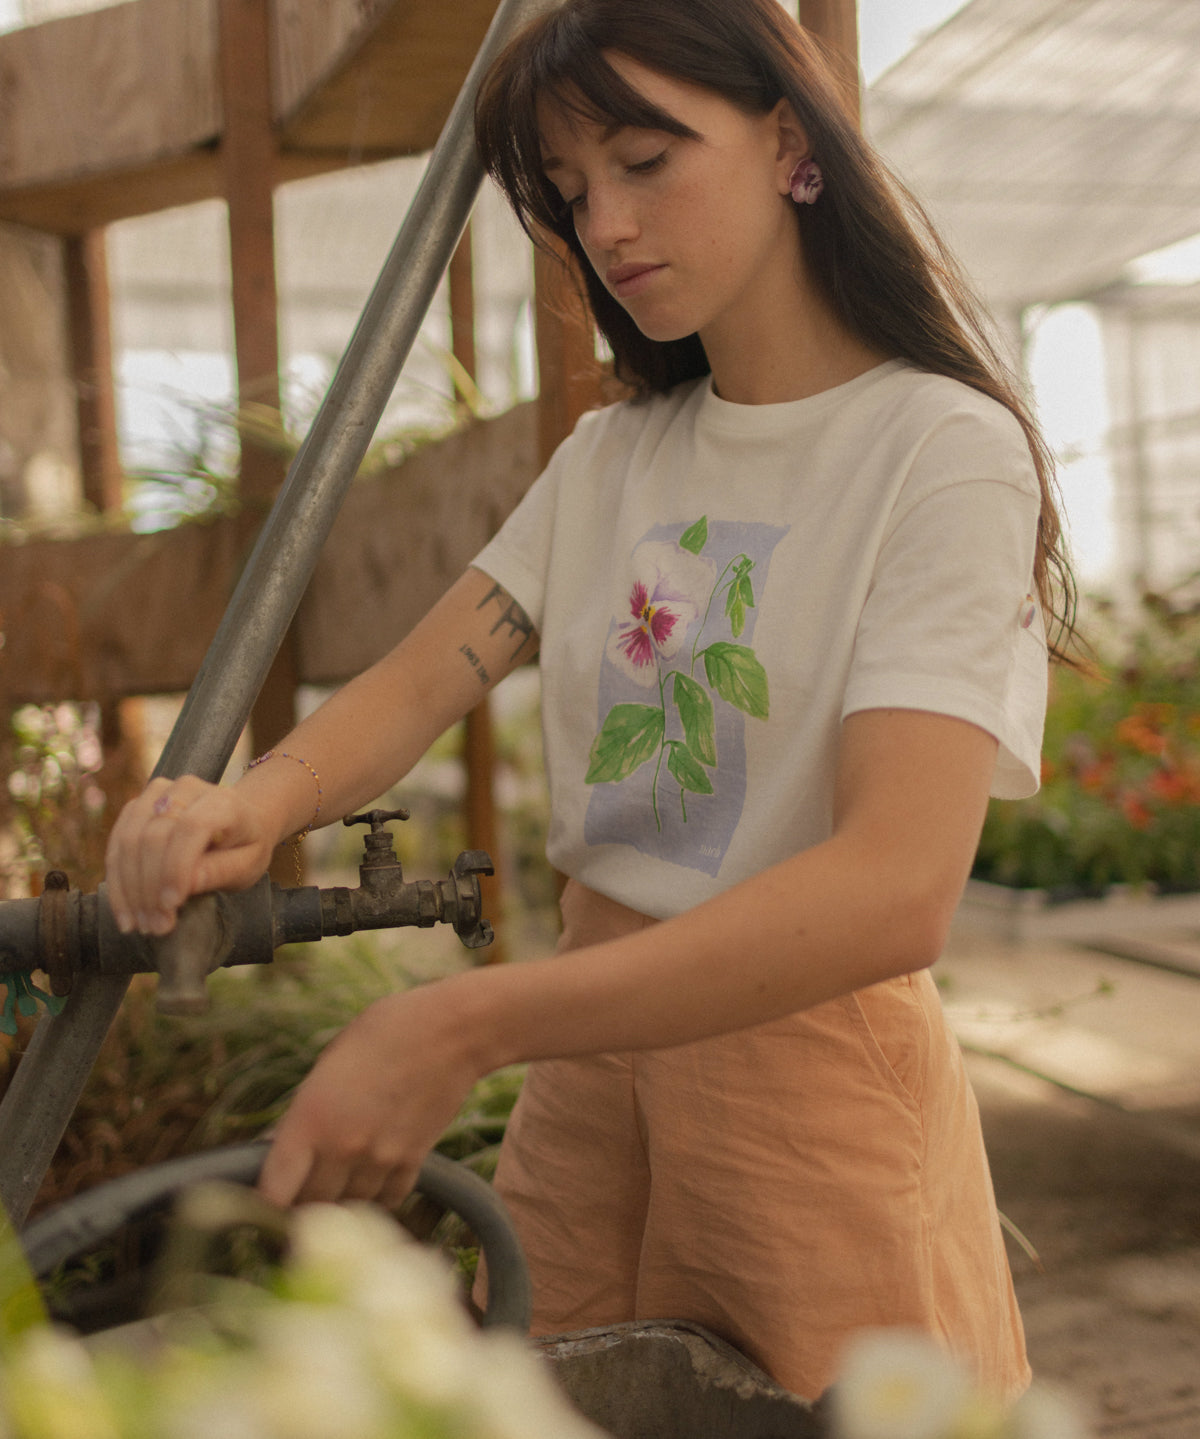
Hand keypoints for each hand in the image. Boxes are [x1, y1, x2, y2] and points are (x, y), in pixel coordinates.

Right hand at [104, 775, 277, 934]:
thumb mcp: (249, 864)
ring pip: (129, 839)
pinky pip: (117, 843)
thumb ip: (221, 871)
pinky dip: (117, 880)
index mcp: (222, 801)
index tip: (171, 904)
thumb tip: (186, 884)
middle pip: (154, 836)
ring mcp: (157, 794)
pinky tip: (125, 910)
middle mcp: (186, 789)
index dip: (176, 866)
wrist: (237, 822)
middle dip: (150, 887)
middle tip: (156, 925)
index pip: (192, 827)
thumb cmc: (245, 846)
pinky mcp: (136, 807)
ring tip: (140, 923)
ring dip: (129, 888)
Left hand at [258, 981, 483, 1208]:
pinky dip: (375, 1196)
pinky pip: (386, 1200)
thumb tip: (283, 1150)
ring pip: (348, 1209)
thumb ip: (306, 1112)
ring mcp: (380, 1159)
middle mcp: (342, 1147)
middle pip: (309, 1210)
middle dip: (300, 1206)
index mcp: (311, 1119)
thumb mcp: (328, 1064)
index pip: (275, 1193)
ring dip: (339, 1201)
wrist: (450, 1030)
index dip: (265, 1207)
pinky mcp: (413, 1162)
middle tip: (299, 1194)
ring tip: (337, 1180)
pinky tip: (371, 1176)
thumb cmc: (383, 1032)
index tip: (265, 1205)